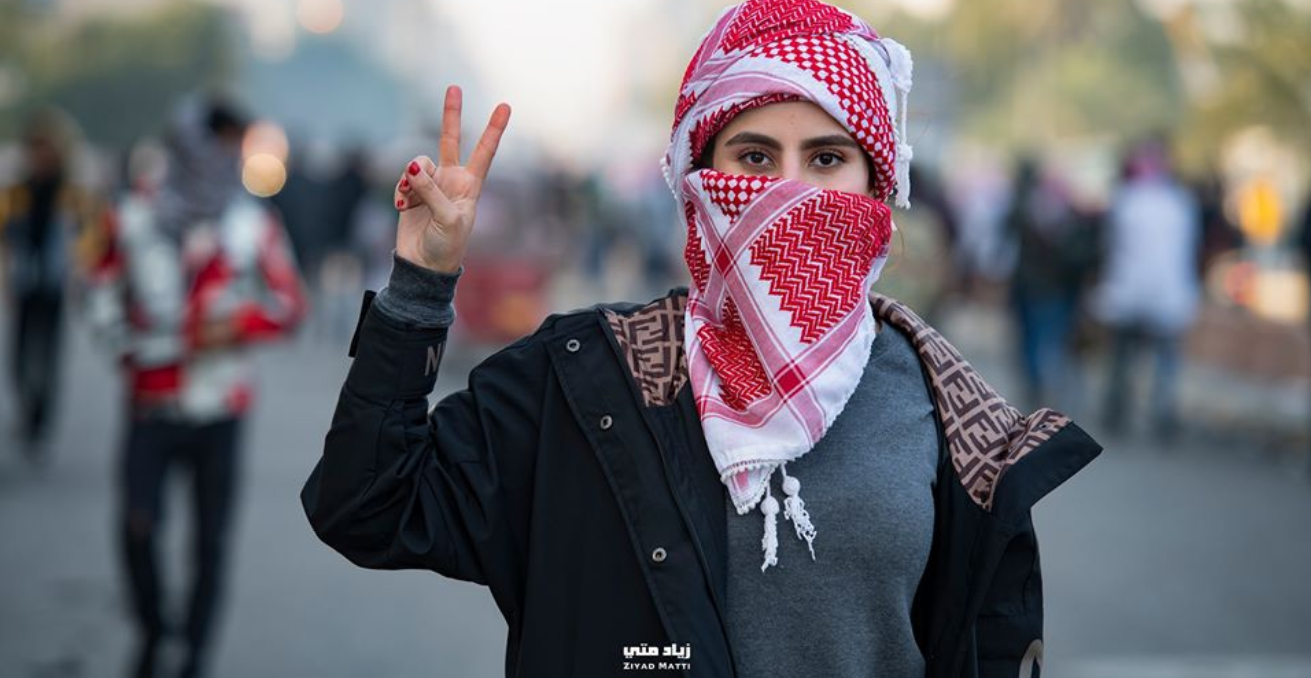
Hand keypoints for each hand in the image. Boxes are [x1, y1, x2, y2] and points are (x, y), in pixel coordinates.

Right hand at [394, 85, 510, 273]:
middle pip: (450, 140)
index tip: (505, 106)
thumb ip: (432, 190)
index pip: (485, 152)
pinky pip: (403, 178)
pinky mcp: (410, 192)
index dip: (494, 129)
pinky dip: (400, 190)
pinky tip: (401, 207)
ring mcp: (430, 185)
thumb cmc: (447, 247)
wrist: (423, 266)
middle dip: (451, 114)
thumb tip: (414, 166)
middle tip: (454, 87)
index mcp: (470, 186)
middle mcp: (452, 180)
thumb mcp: (447, 219)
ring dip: (411, 179)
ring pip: (417, 163)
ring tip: (410, 200)